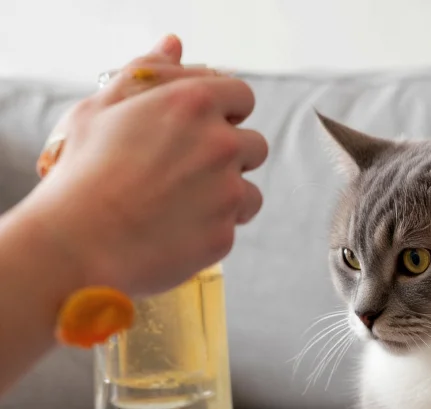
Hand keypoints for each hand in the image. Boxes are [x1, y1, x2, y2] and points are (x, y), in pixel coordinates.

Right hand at [24, 35, 268, 295]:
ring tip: (181, 207)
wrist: (77, 242)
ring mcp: (227, 192)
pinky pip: (230, 229)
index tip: (207, 127)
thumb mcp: (101, 109)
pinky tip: (175, 232)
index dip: (227, 112)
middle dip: (231, 158)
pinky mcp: (224, 234)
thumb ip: (145, 73)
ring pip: (250, 193)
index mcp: (193, 104)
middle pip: (255, 146)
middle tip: (188, 173)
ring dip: (227, 198)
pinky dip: (210, 231)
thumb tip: (173, 47)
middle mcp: (221, 145)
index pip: (241, 95)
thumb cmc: (82, 172)